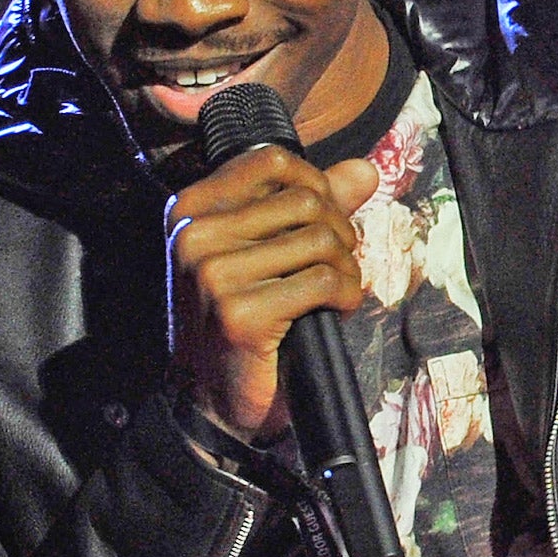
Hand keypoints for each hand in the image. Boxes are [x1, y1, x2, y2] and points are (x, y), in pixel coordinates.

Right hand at [165, 147, 378, 438]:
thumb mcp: (269, 248)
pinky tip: (336, 310)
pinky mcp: (239, 313)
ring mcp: (212, 274)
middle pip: (305, 201)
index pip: (274, 160)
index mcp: (191, 208)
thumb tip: (366, 170)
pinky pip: (322, 281)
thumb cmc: (243, 316)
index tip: (322, 221)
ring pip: (319, 240)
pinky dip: (346, 295)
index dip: (316, 185)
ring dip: (345, 268)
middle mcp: (194, 234)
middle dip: (339, 233)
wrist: (213, 396)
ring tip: (335, 290)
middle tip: (335, 266)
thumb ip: (314, 204)